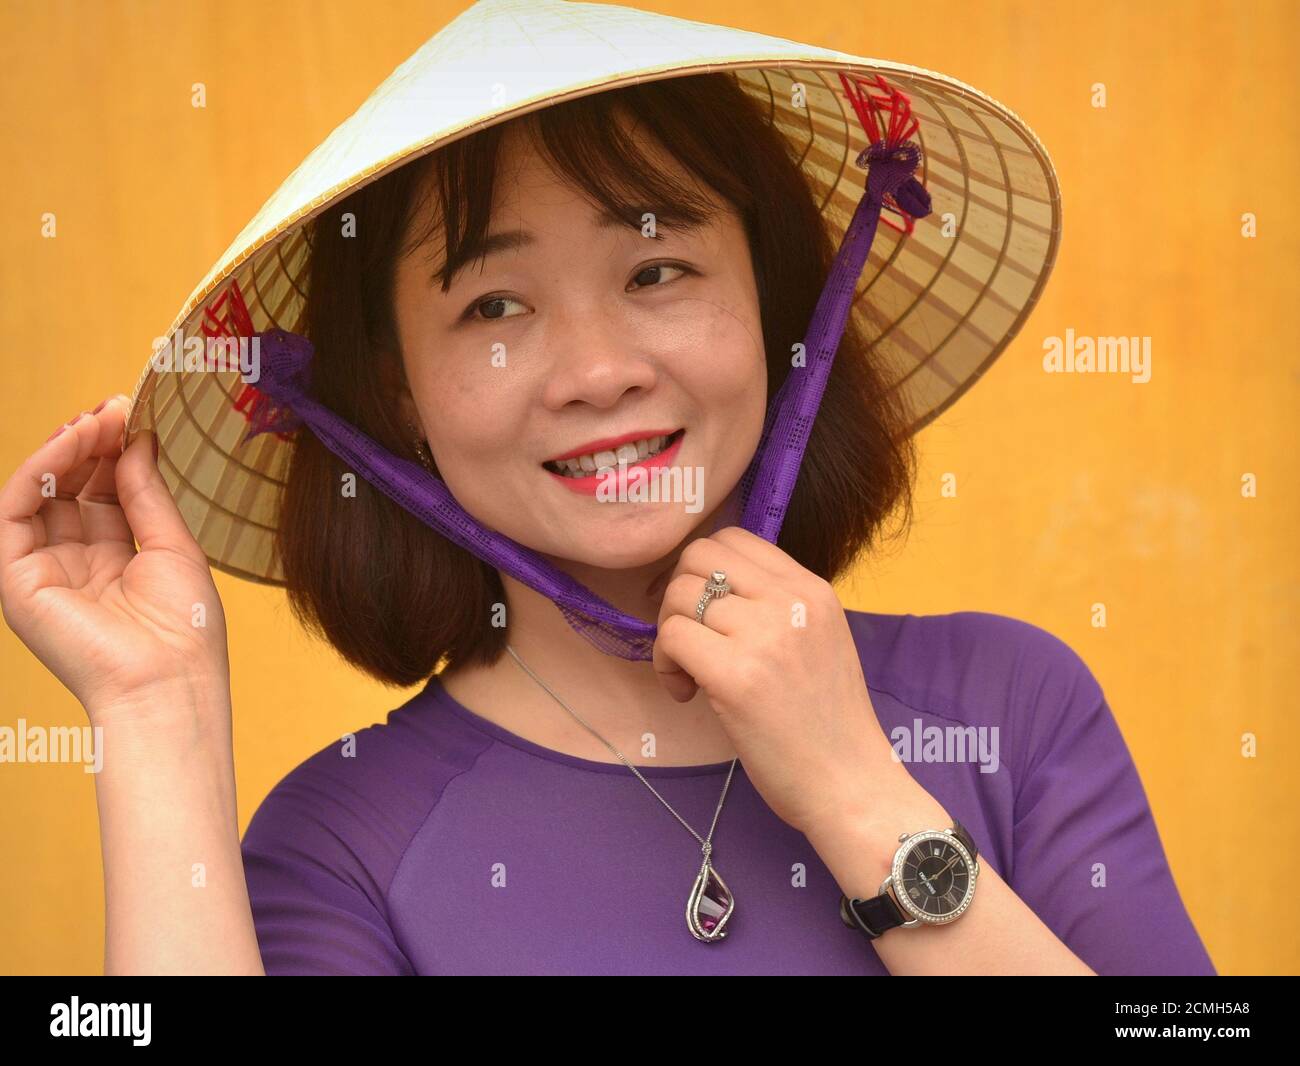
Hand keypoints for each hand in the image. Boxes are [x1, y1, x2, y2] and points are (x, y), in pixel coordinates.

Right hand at [0, 395, 230, 724]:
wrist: (169, 682)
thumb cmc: (185, 630)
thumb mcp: (174, 546)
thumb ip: (148, 492)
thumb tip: (136, 438)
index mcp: (115, 562)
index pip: (104, 493)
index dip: (114, 452)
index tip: (131, 414)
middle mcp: (74, 565)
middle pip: (71, 489)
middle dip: (91, 443)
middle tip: (114, 408)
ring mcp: (43, 572)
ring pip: (40, 493)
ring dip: (67, 448)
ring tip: (98, 418)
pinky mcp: (17, 580)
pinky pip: (16, 510)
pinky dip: (41, 470)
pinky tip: (73, 443)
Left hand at [650, 525, 905, 836]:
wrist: (851, 785)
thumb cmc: (828, 727)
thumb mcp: (818, 643)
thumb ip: (776, 609)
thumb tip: (709, 590)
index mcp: (812, 590)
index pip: (735, 538)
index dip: (703, 572)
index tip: (705, 614)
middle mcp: (791, 601)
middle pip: (698, 556)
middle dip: (678, 596)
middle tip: (688, 643)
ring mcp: (764, 635)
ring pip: (678, 596)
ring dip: (669, 635)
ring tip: (690, 676)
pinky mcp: (736, 675)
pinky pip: (672, 638)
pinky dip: (665, 665)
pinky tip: (687, 694)